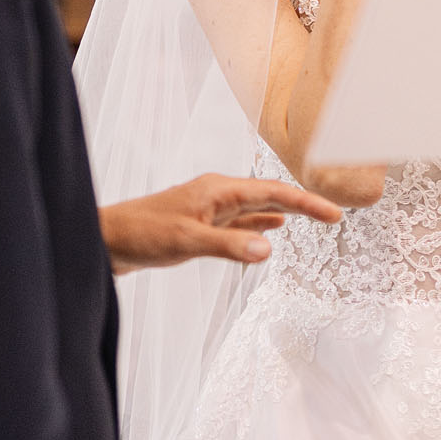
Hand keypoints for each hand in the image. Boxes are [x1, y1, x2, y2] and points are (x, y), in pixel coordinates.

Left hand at [101, 173, 344, 274]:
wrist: (104, 240)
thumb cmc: (141, 235)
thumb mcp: (187, 241)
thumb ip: (229, 246)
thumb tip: (271, 250)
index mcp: (218, 189)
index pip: (273, 192)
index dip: (307, 203)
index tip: (336, 214)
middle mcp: (217, 194)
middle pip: (270, 196)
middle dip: (303, 204)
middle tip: (336, 217)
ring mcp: (208, 209)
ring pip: (256, 208)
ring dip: (284, 212)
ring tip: (312, 217)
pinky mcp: (199, 225)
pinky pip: (239, 222)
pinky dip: (259, 225)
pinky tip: (270, 230)